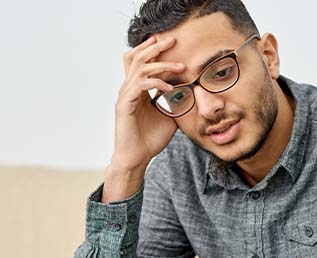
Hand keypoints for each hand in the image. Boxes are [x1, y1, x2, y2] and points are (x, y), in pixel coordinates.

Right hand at [104, 36, 185, 202]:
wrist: (137, 158)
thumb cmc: (151, 139)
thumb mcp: (170, 116)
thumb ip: (176, 101)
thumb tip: (192, 91)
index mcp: (136, 89)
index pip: (142, 61)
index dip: (155, 50)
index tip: (173, 44)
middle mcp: (128, 89)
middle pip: (137, 57)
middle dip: (156, 47)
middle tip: (173, 40)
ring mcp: (125, 96)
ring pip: (140, 68)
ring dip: (161, 64)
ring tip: (180, 66)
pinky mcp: (124, 105)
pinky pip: (140, 85)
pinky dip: (156, 83)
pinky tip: (170, 88)